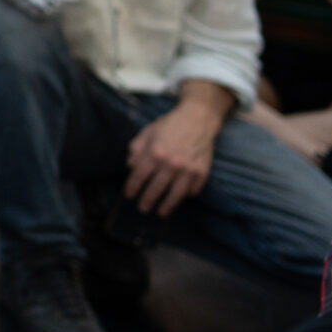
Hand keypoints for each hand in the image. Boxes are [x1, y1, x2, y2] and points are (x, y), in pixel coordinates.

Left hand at [125, 98, 222, 214]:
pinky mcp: (202, 172)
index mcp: (155, 152)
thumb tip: (130, 166)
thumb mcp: (147, 132)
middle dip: (147, 200)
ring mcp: (188, 169)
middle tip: (142, 208)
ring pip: (176, 194)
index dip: (132, 187)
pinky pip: (193, 190)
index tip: (128, 195)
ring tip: (161, 212)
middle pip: (156, 188)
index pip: (140, 175)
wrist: (197, 119)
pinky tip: (180, 198)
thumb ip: (136, 149)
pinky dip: (187, 195)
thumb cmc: (169, 125)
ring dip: (167, 205)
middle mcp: (171, 163)